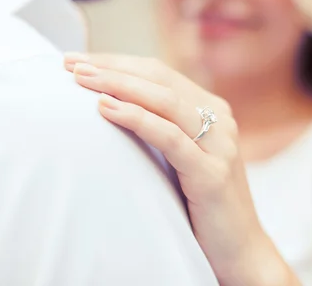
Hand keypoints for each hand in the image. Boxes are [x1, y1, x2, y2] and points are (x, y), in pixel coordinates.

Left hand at [64, 53, 298, 285]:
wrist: (240, 250)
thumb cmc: (200, 202)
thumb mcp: (181, 156)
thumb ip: (160, 128)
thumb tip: (107, 106)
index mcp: (211, 109)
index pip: (158, 73)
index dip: (118, 63)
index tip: (78, 61)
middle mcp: (219, 119)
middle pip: (159, 78)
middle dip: (112, 67)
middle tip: (71, 63)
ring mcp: (219, 144)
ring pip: (165, 101)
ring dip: (119, 85)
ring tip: (81, 80)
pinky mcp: (212, 173)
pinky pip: (170, 137)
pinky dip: (136, 119)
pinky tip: (106, 109)